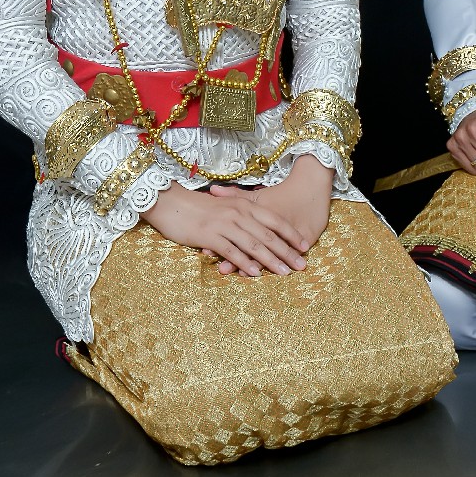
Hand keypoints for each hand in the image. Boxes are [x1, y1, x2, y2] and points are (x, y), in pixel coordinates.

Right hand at [140, 178, 310, 276]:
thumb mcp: (225, 206)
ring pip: (254, 244)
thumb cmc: (199, 206)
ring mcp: (225, 224)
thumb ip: (243, 215)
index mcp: (244, 204)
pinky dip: (246, 263)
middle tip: (302, 265)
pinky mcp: (210, 235)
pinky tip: (256, 273)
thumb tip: (259, 230)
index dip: (291, 234)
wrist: (171, 203)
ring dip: (271, 260)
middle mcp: (238, 213)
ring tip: (285, 273)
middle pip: (268, 235)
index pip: (274, 220)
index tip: (304, 246)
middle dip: (287, 251)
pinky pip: (232, 251)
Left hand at [209, 152, 332, 274]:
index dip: (226, 240)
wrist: (311, 187)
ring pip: (272, 250)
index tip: (209, 251)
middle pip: (254, 242)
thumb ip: (235, 195)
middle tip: (222, 269)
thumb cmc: (282, 194)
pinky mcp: (306, 236)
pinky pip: (293, 251)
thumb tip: (213, 189)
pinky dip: (283, 260)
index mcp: (260, 212)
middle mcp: (273, 222)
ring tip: (246, 274)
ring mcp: (291, 230)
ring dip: (259, 263)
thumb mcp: (258, 195)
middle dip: (237, 257)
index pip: (241, 229)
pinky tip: (277, 271)